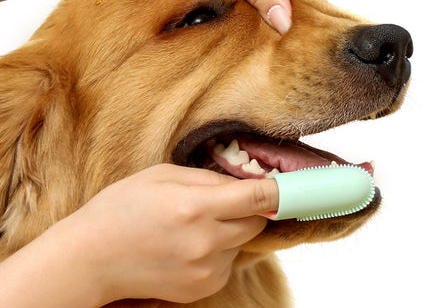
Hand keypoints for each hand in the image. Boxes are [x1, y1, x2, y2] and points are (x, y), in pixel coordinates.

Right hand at [67, 164, 277, 304]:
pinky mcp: (202, 288)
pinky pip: (228, 261)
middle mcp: (206, 242)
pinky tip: (189, 243)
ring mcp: (205, 270)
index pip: (259, 198)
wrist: (92, 257)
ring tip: (194, 222)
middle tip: (222, 199)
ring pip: (243, 242)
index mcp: (195, 207)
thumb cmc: (123, 207)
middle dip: (248, 207)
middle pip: (257, 221)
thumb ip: (208, 178)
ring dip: (231, 228)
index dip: (282, 190)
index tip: (294, 185)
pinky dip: (219, 248)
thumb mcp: (163, 174)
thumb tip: (243, 182)